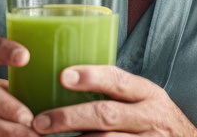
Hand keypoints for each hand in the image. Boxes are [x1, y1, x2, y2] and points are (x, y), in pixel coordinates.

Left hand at [31, 65, 196, 135]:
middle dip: (70, 117)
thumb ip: (116, 90)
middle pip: (106, 115)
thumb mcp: (144, 99)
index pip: (118, 80)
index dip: (90, 76)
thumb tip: (65, 77)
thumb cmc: (156, 119)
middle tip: (40, 122)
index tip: (63, 76)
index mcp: (147, 93)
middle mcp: (150, 117)